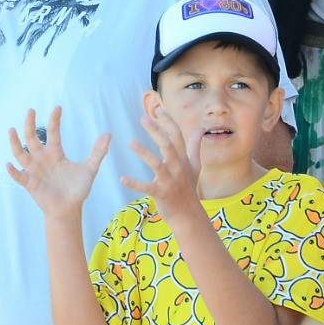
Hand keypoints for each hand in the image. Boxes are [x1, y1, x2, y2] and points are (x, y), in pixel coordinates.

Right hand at [6, 107, 110, 218]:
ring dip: (15, 142)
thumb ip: (98, 152)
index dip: (55, 120)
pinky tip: (9, 164)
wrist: (69, 209)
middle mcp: (42, 158)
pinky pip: (19, 176)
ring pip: (21, 153)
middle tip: (31, 110)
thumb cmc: (77, 189)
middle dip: (30, 124)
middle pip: (32, 138)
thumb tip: (108, 134)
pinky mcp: (30, 184)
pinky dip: (13, 171)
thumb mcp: (90, 168)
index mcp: (55, 152)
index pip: (53, 132)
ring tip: (11, 130)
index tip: (58, 107)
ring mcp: (34, 170)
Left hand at [120, 106, 203, 222]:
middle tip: (142, 119)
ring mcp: (170, 181)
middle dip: (156, 131)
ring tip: (131, 143)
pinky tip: (122, 178)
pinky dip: (134, 183)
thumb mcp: (195, 166)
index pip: (177, 137)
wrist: (189, 215)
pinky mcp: (161, 194)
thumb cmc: (189, 188)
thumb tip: (201, 128)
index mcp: (184, 160)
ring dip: (144, 153)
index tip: (158, 110)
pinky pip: (146, 187)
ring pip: (157, 164)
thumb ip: (195, 146)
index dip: (169, 122)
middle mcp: (178, 168)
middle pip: (167, 146)